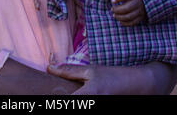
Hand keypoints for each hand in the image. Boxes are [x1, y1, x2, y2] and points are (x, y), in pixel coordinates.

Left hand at [47, 62, 176, 94]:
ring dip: (71, 98)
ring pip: (77, 106)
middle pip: (69, 104)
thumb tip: (49, 67)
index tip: (37, 94)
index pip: (64, 102)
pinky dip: (80, 100)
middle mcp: (92, 105)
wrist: (140, 86)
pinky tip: (80, 95)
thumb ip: (69, 71)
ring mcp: (99, 107)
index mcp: (88, 97)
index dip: (54, 98)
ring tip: (71, 92)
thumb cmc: (114, 76)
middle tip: (52, 93)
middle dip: (61, 98)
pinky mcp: (103, 109)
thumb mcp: (91, 71)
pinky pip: (85, 106)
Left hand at [111, 0, 146, 25]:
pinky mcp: (141, 17)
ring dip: (119, 17)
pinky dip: (125, 23)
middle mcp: (139, 1)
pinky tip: (120, 21)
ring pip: (129, 16)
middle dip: (117, 10)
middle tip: (112, 9)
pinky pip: (133, 22)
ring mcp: (141, 10)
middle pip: (127, 8)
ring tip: (114, 15)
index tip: (112, 1)